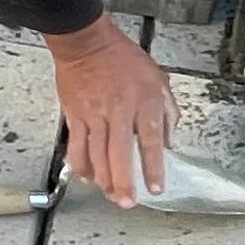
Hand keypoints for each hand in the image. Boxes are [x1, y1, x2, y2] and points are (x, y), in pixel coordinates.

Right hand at [46, 13, 176, 207]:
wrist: (86, 42)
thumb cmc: (122, 58)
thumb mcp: (157, 77)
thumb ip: (166, 110)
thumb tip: (169, 140)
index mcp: (143, 101)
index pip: (150, 141)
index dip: (153, 167)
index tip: (156, 187)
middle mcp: (119, 111)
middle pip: (120, 155)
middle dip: (124, 183)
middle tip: (128, 202)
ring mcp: (94, 115)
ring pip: (97, 155)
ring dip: (104, 180)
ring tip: (111, 195)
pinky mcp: (75, 116)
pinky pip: (77, 147)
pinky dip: (82, 166)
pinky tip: (88, 177)